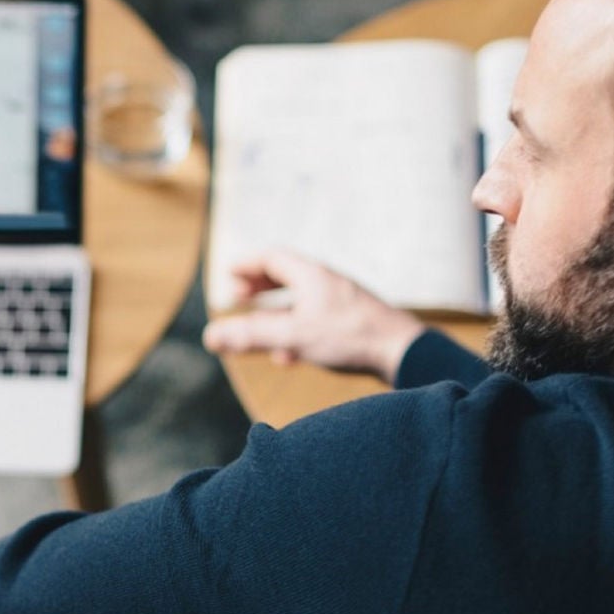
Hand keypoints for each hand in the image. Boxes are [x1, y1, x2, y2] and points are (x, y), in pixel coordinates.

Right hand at [201, 250, 425, 380]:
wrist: (403, 352)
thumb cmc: (350, 337)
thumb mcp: (292, 336)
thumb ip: (251, 336)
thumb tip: (211, 336)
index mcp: (312, 275)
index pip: (272, 258)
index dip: (246, 265)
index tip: (228, 275)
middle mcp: (328, 283)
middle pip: (287, 276)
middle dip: (259, 288)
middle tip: (238, 298)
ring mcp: (342, 303)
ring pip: (302, 301)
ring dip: (276, 312)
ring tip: (259, 328)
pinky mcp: (353, 324)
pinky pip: (317, 320)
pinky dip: (295, 331)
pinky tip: (289, 355)